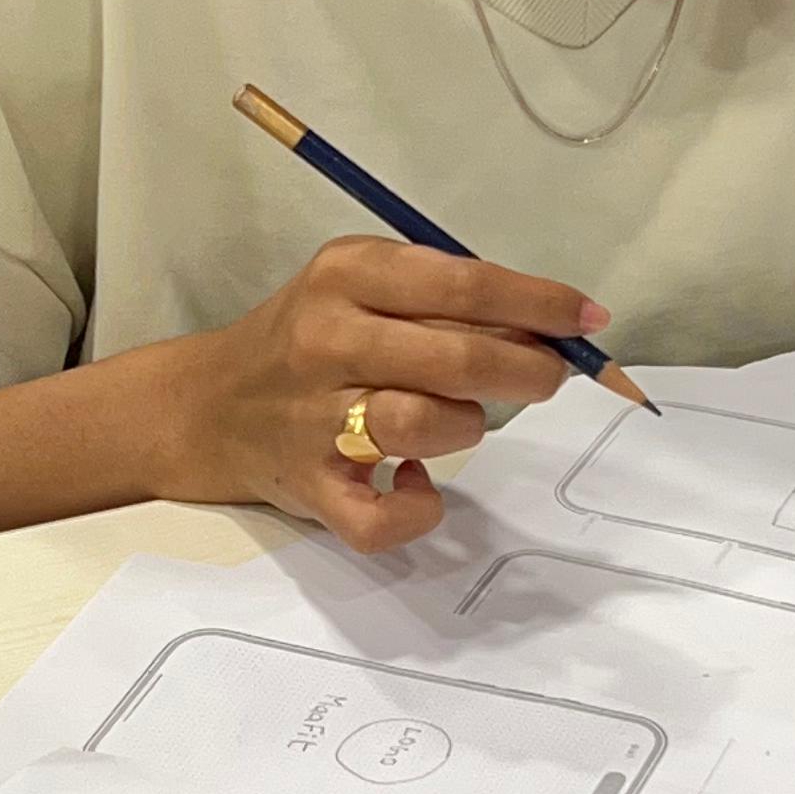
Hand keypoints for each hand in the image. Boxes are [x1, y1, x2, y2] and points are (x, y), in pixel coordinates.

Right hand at [161, 241, 605, 552]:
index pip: (462, 285)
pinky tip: (420, 486)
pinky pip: (382, 518)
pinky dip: (419, 511)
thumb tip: (551, 326)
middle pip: (455, 358)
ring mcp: (314, 419)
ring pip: (426, 426)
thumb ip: (442, 295)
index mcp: (347, 275)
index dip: (539, 305)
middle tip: (549, 377)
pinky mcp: (311, 488)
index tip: (586, 319)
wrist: (208, 405)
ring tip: (459, 420)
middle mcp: (326, 340)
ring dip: (466, 427)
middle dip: (527, 370)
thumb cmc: (308, 339)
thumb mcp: (360, 284)